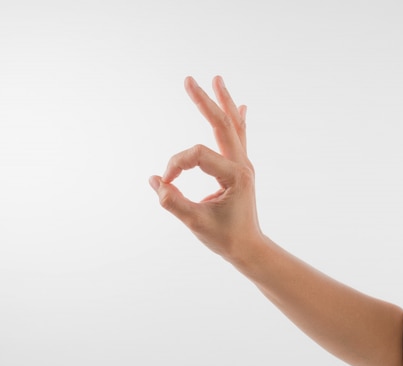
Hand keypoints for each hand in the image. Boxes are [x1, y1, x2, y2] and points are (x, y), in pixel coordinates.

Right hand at [149, 76, 262, 261]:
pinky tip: (240, 106)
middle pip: (222, 124)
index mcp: (235, 175)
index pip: (197, 155)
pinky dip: (237, 120)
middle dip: (205, 101)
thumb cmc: (224, 238)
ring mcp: (243, 165)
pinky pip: (238, 138)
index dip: (175, 166)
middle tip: (189, 80)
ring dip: (223, 102)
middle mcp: (242, 165)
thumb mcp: (195, 222)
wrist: (248, 248)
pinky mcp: (240, 169)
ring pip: (233, 126)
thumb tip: (154, 180)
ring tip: (217, 79)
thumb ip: (172, 201)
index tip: (164, 184)